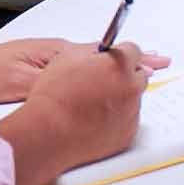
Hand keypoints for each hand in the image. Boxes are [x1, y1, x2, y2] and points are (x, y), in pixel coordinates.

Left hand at [0, 37, 169, 103]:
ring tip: (143, 64)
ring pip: (96, 59)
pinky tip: (105, 75)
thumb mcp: (24, 83)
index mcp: (60, 52)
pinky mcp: (43, 68)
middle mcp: (60, 52)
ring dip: (120, 63)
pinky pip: (83, 66)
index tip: (154, 63)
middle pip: (106, 53)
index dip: (132, 59)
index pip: (105, 53)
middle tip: (161, 60)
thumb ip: (55, 82)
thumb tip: (85, 81)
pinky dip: (102, 68)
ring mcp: (53, 59)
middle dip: (135, 58)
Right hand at [0, 43, 152, 184]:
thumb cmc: (53, 97)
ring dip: (120, 98)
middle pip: (137, 75)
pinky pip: (127, 121)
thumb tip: (103, 51)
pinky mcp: (127, 134)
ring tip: (92, 105)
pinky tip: (95, 120)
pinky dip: (116, 120)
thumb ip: (94, 50)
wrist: (46, 133)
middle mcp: (131, 88)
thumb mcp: (68, 57)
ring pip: (133, 99)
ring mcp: (131, 113)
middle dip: (123, 76)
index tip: (111, 61)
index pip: (133, 51)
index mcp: (120, 65)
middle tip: (100, 83)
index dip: (119, 55)